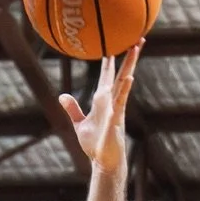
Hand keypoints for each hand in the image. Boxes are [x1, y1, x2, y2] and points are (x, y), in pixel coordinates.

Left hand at [60, 44, 140, 173]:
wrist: (104, 162)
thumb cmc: (95, 145)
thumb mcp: (80, 124)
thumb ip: (73, 109)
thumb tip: (62, 96)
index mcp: (104, 102)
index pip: (108, 77)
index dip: (109, 63)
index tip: (112, 46)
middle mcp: (113, 102)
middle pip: (121, 74)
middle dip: (128, 57)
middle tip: (137, 38)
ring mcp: (116, 109)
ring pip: (124, 83)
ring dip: (130, 66)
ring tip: (136, 48)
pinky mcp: (116, 120)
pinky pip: (121, 102)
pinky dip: (125, 90)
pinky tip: (130, 79)